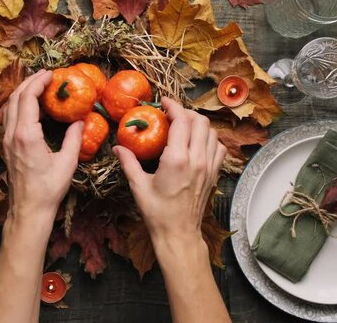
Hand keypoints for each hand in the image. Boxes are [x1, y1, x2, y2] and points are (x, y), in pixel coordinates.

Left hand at [2, 70, 83, 225]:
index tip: (51, 74)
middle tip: (46, 75)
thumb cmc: (48, 189)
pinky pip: (8, 117)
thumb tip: (80, 121)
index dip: (38, 82)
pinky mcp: (6, 146)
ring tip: (37, 85)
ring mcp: (6, 140)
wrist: (29, 209)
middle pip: (15, 98)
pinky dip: (17, 105)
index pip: (28, 98)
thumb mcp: (67, 163)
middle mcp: (12, 134)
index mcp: (26, 135)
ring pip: (8, 107)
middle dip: (29, 82)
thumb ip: (74, 138)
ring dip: (22, 92)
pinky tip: (29, 106)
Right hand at [113, 97, 226, 242]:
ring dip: (198, 124)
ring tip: (183, 126)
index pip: (181, 120)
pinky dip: (209, 139)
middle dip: (185, 112)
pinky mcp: (214, 174)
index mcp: (177, 159)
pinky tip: (197, 143)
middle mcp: (197, 159)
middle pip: (199, 121)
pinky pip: (218, 147)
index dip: (173, 106)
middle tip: (171, 115)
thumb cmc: (158, 212)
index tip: (163, 102)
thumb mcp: (138, 186)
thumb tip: (118, 147)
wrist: (178, 233)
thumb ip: (128, 163)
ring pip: (211, 132)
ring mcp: (208, 166)